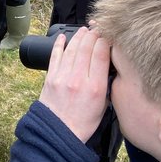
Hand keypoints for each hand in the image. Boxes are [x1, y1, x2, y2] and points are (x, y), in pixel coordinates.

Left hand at [38, 27, 111, 142]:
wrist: (58, 134)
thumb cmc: (83, 123)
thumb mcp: (103, 105)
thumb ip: (105, 83)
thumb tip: (107, 65)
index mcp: (95, 86)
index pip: (101, 53)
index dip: (106, 39)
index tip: (110, 34)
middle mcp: (78, 78)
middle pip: (87, 47)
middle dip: (94, 34)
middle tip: (99, 27)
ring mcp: (62, 76)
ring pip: (72, 48)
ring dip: (79, 36)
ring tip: (85, 30)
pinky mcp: (50, 77)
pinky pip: (55, 55)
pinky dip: (60, 44)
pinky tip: (64, 37)